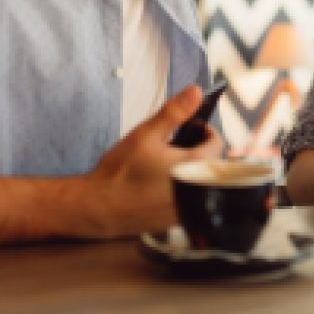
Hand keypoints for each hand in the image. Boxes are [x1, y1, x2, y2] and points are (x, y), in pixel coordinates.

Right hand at [84, 86, 223, 236]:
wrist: (97, 208)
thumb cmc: (120, 172)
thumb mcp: (147, 134)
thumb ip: (175, 112)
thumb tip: (195, 92)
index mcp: (194, 167)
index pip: (216, 144)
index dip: (204, 131)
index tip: (190, 127)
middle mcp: (196, 191)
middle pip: (210, 164)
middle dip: (196, 150)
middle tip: (174, 143)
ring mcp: (186, 209)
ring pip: (198, 181)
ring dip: (189, 170)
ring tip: (164, 162)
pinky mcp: (175, 221)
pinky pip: (187, 199)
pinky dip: (179, 188)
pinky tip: (157, 183)